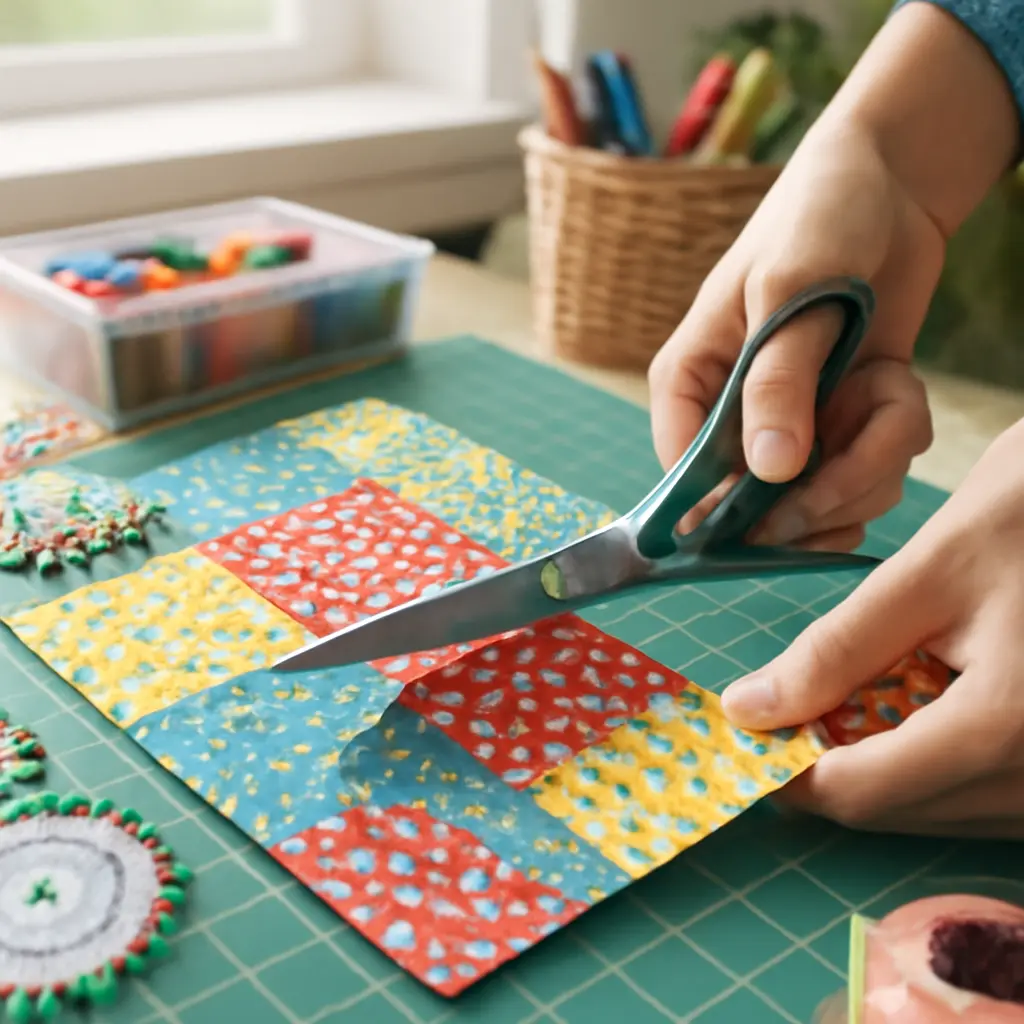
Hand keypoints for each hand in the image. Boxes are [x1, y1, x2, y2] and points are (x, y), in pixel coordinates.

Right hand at [648, 118, 937, 548]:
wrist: (892, 186)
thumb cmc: (817, 218)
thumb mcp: (790, 293)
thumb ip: (778, 384)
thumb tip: (768, 474)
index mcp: (691, 381)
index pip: (683, 476)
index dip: (721, 515)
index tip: (770, 528)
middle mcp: (735, 413)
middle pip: (757, 506)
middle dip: (817, 496)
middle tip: (854, 474)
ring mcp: (792, 421)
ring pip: (825, 497)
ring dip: (872, 461)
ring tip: (886, 394)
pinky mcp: (844, 421)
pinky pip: (873, 468)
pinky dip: (899, 435)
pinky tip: (896, 385)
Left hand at [721, 419, 1023, 837]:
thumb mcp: (925, 574)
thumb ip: (834, 652)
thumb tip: (751, 709)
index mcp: (1005, 729)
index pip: (864, 792)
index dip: (789, 774)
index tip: (744, 739)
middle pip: (903, 811)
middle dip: (830, 769)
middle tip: (783, 713)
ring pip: (945, 808)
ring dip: (880, 767)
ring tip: (840, 700)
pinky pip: (986, 788)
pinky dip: (932, 757)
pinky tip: (907, 704)